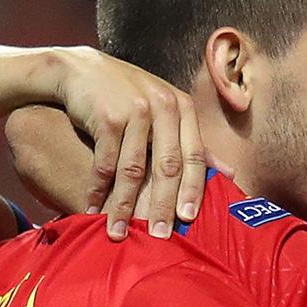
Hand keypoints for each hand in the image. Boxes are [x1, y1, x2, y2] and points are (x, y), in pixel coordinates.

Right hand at [43, 47, 227, 238]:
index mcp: (182, 108)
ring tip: (118, 232)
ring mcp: (135, 111)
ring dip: (125, 206)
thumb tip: (229, 173)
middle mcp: (163, 107)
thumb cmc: (125, 95)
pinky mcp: (107, 117)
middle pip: (168, 167)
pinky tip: (93, 210)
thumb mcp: (164, 111)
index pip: (195, 156)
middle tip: (160, 237)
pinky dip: (98, 190)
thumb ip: (193, 142)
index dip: (193, 190)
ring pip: (134, 170)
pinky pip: (105, 163)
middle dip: (163, 206)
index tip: (188, 219)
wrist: (77, 70)